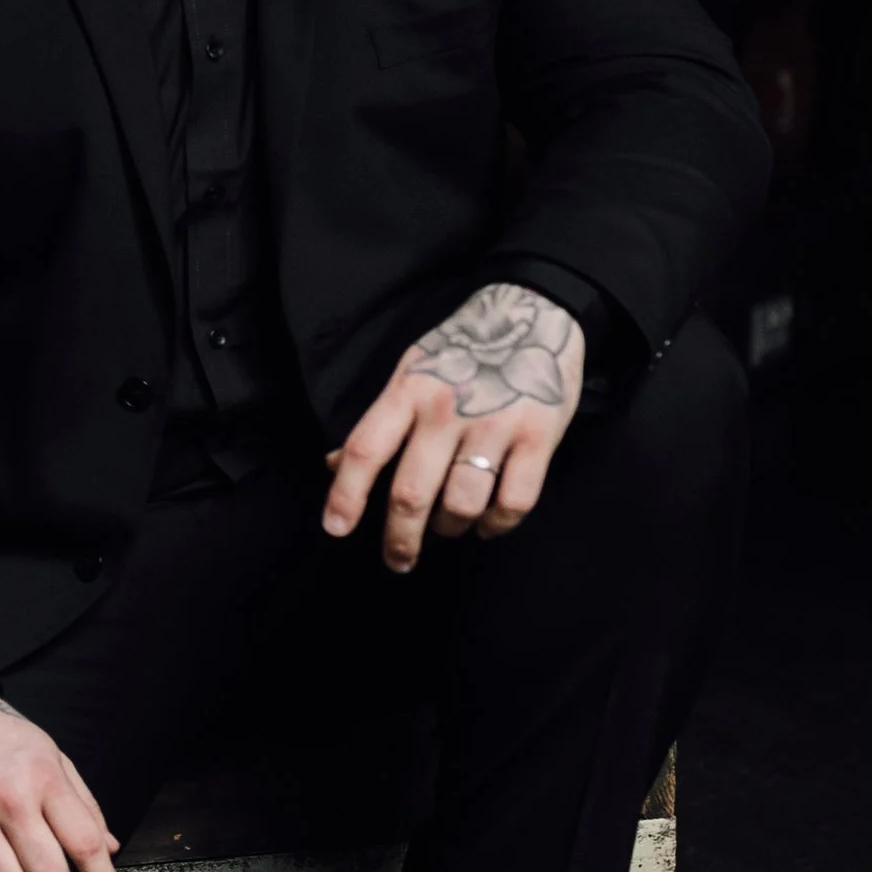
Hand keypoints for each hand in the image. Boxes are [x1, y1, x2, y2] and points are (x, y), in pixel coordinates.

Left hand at [322, 281, 584, 572]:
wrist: (535, 312)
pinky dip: (497, 525)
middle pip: (411, 493)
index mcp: (408, 391)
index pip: (364, 450)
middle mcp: (446, 409)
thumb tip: (333, 465)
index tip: (336, 530)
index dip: (345, 495)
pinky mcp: (539, 437)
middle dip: (400, 538)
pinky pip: (513, 503)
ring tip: (449, 525)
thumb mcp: (412, 372)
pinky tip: (488, 523)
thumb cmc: (465, 350)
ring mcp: (495, 423)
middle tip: (398, 559)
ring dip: (451, 528)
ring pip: (461, 505)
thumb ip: (379, 421)